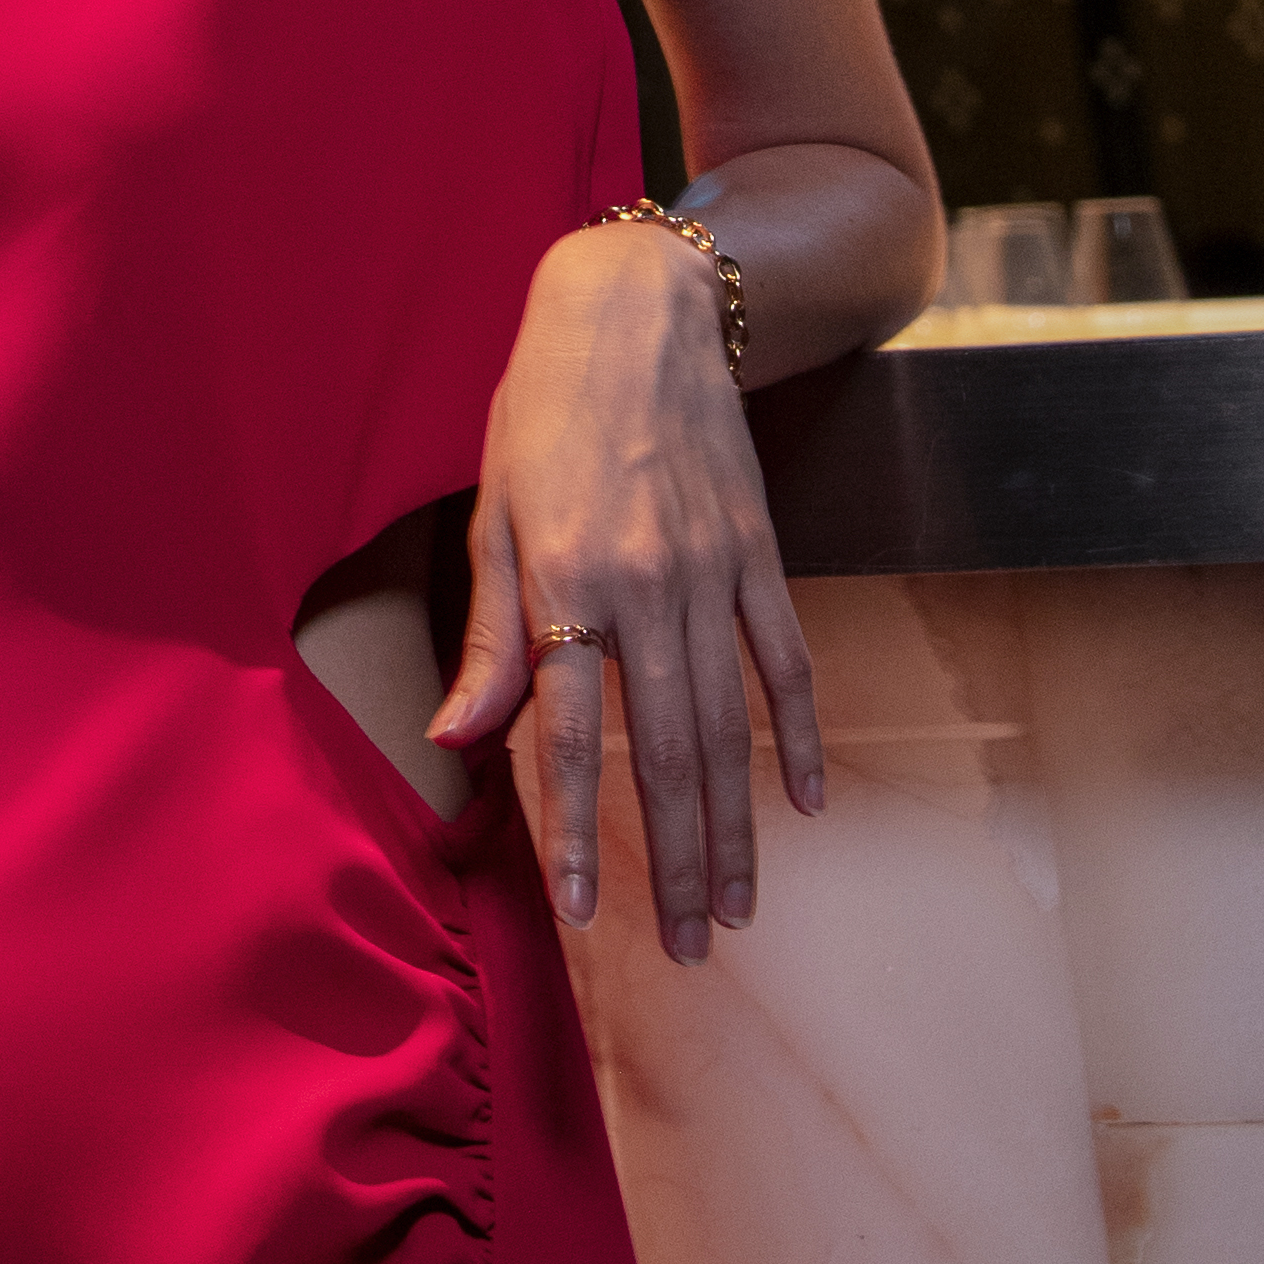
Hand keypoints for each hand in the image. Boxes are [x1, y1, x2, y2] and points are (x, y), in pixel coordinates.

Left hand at [440, 215, 826, 957]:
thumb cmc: (540, 413)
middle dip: (678, 863)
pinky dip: (801, 736)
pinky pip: (788, 662)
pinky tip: (807, 802)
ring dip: (737, 827)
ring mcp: (713, 574)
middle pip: (668, 753)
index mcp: (567, 580)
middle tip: (694, 950)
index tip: (589, 917)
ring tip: (738, 908)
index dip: (581, 834)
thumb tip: (456, 738)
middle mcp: (646, 587)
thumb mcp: (493, 512)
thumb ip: (490, 635)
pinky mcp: (760, 554)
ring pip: (730, 728)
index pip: (573, 737)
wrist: (635, 313)